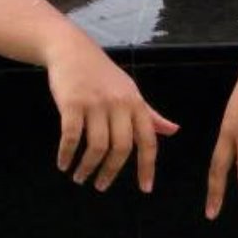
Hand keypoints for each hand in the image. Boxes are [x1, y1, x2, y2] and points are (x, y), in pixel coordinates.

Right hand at [47, 42, 178, 192]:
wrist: (72, 50)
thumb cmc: (102, 73)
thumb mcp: (130, 90)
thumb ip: (150, 113)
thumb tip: (173, 131)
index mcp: (135, 102)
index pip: (148, 139)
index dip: (148, 166)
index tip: (145, 188)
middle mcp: (119, 103)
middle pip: (122, 148)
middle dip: (111, 172)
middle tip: (101, 186)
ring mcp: (95, 103)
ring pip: (97, 147)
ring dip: (88, 167)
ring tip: (80, 177)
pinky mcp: (72, 103)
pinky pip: (72, 137)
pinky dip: (67, 155)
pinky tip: (64, 163)